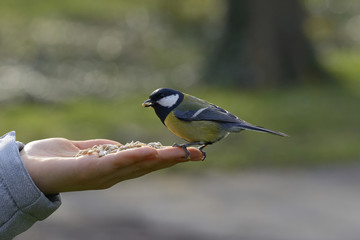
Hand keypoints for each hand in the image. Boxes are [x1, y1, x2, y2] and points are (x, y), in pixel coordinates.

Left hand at [20, 138, 202, 194]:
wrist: (29, 169)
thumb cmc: (60, 159)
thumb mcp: (90, 151)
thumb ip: (108, 151)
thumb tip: (124, 148)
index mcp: (117, 169)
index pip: (148, 162)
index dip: (170, 157)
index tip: (191, 151)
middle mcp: (115, 175)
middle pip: (150, 166)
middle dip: (175, 160)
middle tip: (199, 153)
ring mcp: (103, 176)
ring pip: (138, 166)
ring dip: (161, 159)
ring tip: (181, 152)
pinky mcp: (89, 172)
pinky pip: (115, 164)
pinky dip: (134, 158)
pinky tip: (150, 151)